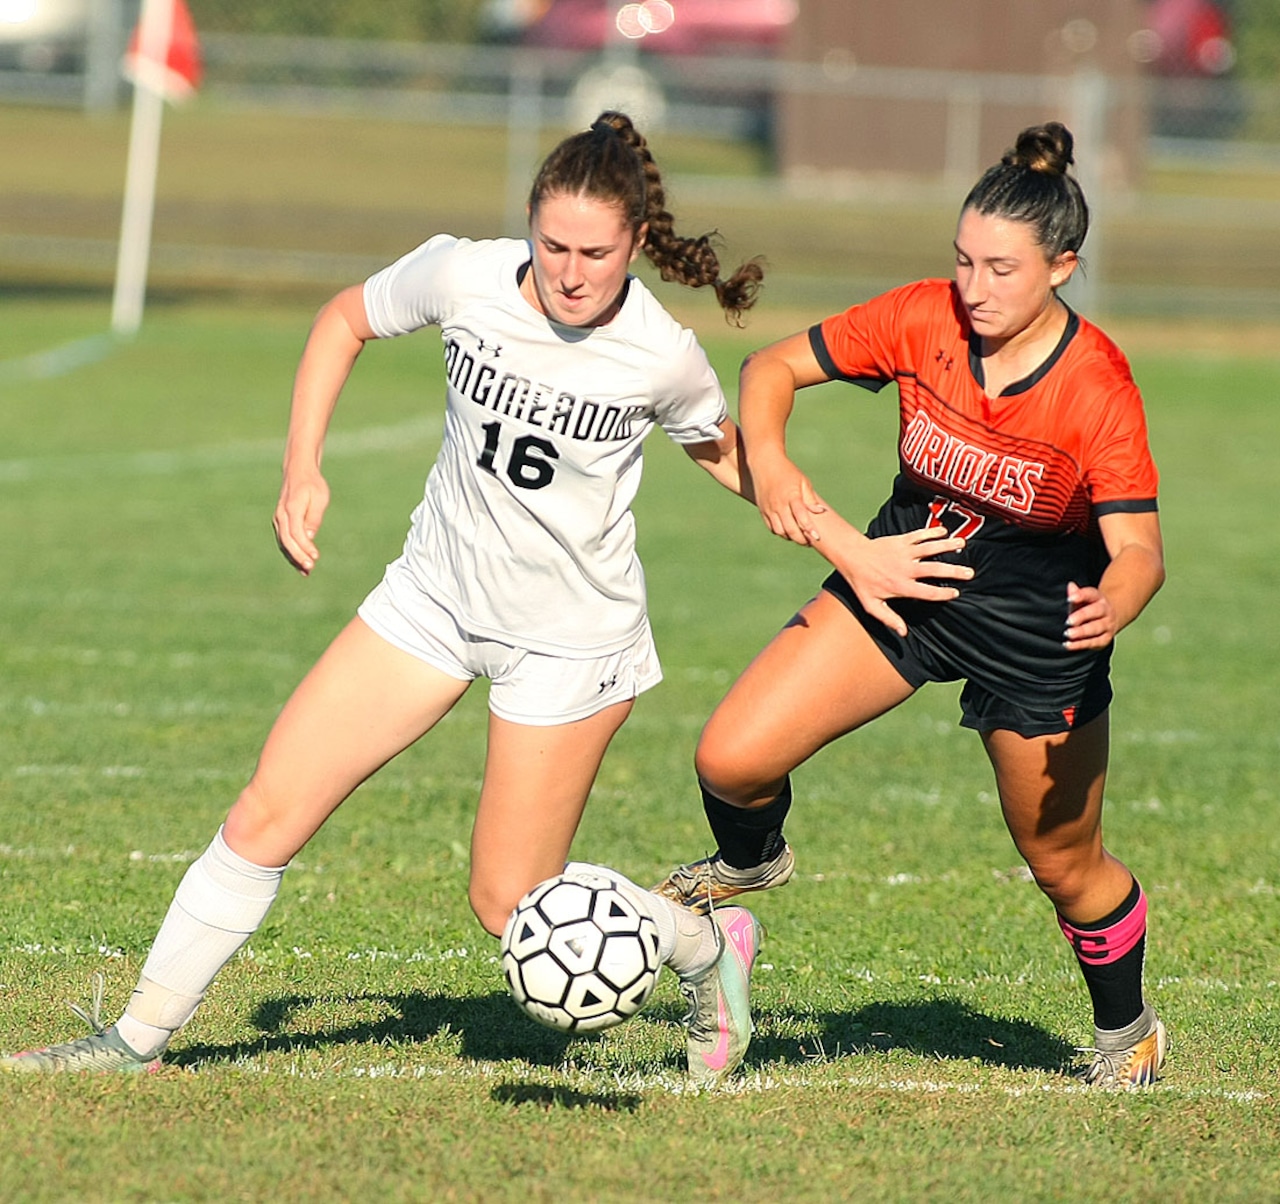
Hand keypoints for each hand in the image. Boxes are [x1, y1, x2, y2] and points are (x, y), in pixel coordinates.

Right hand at [272, 468, 329, 575]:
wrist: (298, 472)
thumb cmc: (312, 484)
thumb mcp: (319, 498)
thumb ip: (314, 517)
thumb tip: (309, 537)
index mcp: (291, 508)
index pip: (296, 533)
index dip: (304, 547)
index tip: (315, 557)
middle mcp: (281, 515)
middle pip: (287, 541)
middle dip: (298, 556)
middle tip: (309, 569)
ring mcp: (278, 519)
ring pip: (283, 543)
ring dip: (293, 558)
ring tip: (306, 572)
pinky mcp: (280, 523)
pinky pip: (283, 540)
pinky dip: (290, 553)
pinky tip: (300, 564)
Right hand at [752, 453, 826, 545]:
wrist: (765, 464)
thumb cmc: (787, 472)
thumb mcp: (803, 482)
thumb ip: (811, 499)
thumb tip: (820, 512)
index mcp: (791, 496)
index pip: (801, 517)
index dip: (809, 529)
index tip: (817, 537)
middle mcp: (778, 504)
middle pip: (790, 529)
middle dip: (801, 539)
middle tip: (810, 541)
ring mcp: (769, 509)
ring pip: (780, 531)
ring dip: (791, 537)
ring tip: (800, 537)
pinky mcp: (763, 511)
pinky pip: (772, 528)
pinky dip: (781, 533)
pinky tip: (789, 531)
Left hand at [836, 525, 971, 636]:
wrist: (852, 556)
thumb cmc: (862, 582)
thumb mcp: (872, 606)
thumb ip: (889, 619)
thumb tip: (903, 633)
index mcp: (901, 586)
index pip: (927, 592)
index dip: (943, 594)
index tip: (956, 593)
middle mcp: (906, 569)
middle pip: (934, 570)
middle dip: (954, 571)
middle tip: (969, 573)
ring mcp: (905, 552)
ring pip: (930, 548)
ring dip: (947, 546)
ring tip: (962, 545)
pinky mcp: (901, 540)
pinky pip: (920, 535)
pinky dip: (932, 532)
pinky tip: (945, 532)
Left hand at [1064, 580, 1118, 649]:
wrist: (1108, 621)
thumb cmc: (1087, 609)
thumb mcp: (1081, 601)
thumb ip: (1075, 595)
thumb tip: (1070, 585)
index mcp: (1098, 598)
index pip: (1091, 594)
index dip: (1081, 595)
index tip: (1070, 599)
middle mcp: (1106, 611)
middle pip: (1095, 612)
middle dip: (1082, 616)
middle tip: (1068, 621)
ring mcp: (1107, 625)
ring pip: (1096, 628)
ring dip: (1081, 632)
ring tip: (1068, 634)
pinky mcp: (1105, 639)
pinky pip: (1093, 642)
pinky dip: (1080, 644)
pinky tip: (1068, 644)